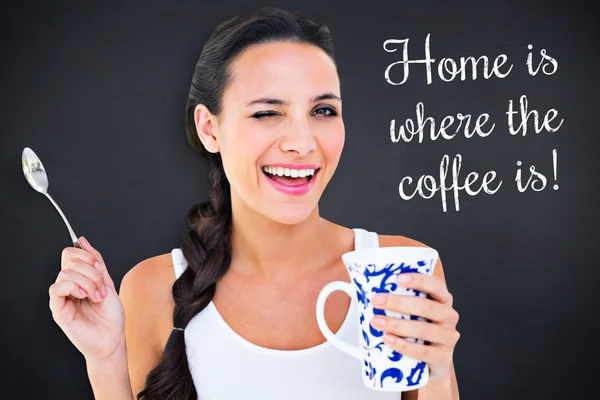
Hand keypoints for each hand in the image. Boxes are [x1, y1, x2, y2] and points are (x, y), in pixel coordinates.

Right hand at [49, 236, 125, 362]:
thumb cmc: (110, 316)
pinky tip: (84, 296)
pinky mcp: (58, 309)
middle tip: (101, 288)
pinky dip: (74, 288)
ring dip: (88, 282)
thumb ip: (96, 261)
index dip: (87, 256)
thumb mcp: (107, 282)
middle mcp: (68, 286)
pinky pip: (56, 289)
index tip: (100, 269)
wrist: (112, 338)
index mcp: (78, 278)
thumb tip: (82, 241)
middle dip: (91, 271)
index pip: (70, 254)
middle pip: (68, 260)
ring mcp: (62, 297)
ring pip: (66, 273)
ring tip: (96, 297)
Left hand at [369, 273, 459, 382]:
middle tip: (376, 301)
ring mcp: (448, 338)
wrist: (429, 363)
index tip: (398, 279)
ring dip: (397, 324)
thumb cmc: (415, 330)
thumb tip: (356, 288)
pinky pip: (423, 351)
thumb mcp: (409, 312)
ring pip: (423, 329)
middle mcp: (448, 316)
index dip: (419, 280)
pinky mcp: (442, 358)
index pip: (435, 285)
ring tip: (376, 322)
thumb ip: (394, 299)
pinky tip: (388, 340)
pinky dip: (404, 345)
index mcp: (442, 299)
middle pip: (426, 306)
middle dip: (398, 303)